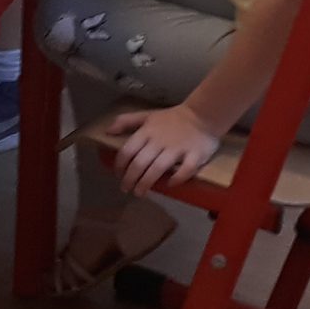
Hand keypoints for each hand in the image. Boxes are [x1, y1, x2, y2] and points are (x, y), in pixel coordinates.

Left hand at [96, 104, 221, 196]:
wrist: (202, 115)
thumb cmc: (172, 118)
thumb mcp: (146, 115)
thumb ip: (126, 121)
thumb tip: (107, 131)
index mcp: (147, 132)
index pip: (128, 150)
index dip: (120, 165)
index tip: (118, 175)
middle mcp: (160, 141)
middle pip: (140, 163)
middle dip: (130, 178)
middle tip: (126, 189)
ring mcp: (178, 149)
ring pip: (158, 168)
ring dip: (146, 182)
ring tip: (140, 193)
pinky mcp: (195, 155)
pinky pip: (186, 170)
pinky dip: (177, 178)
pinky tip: (169, 185)